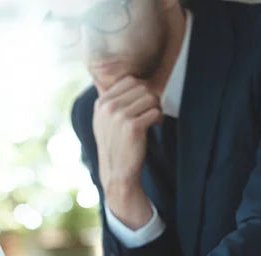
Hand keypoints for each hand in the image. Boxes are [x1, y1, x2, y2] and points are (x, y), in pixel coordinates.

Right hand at [94, 76, 161, 229]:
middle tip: (150, 112)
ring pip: (150, 98)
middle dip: (150, 98)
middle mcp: (107, 107)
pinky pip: (155, 112)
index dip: (141, 90)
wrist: (117, 173)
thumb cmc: (115, 145)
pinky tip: (154, 127)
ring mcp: (119, 116)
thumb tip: (105, 77)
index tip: (141, 104)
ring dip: (156, 108)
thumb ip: (107, 99)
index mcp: (101, 103)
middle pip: (141, 87)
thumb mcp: (103, 120)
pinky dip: (158, 119)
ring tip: (152, 120)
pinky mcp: (132, 127)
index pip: (129, 80)